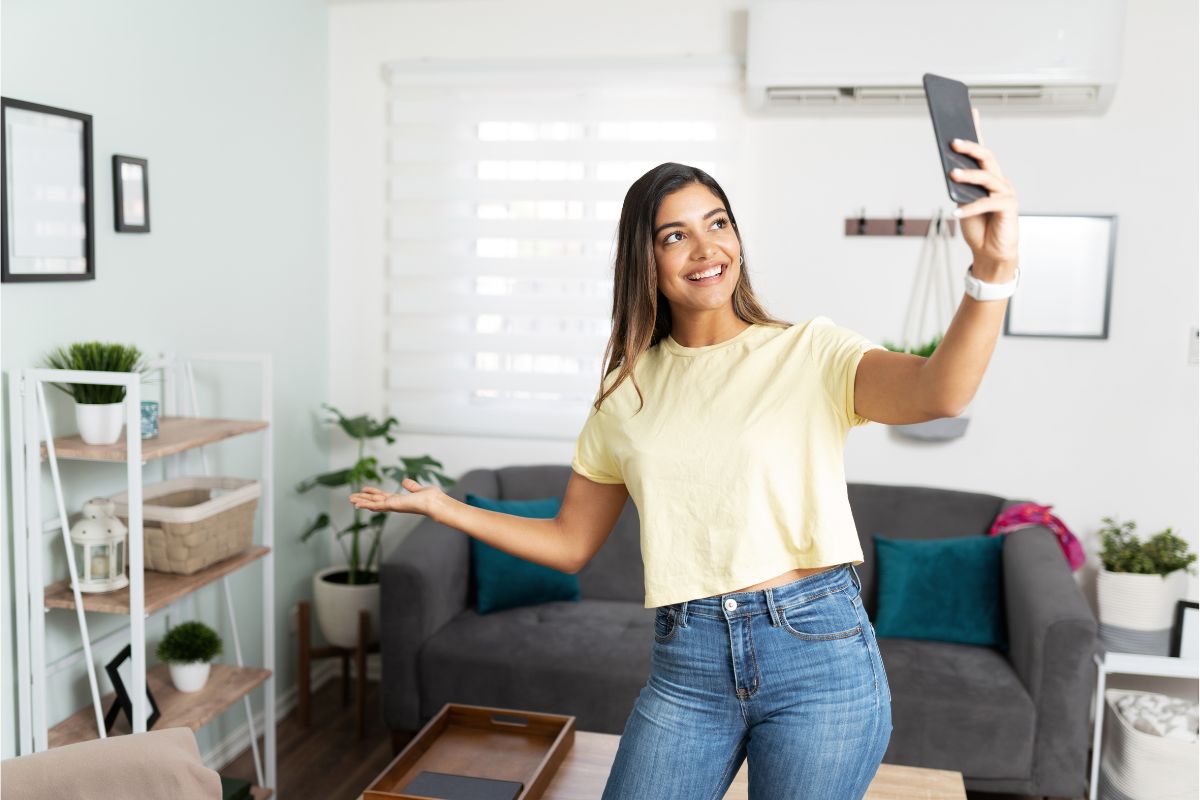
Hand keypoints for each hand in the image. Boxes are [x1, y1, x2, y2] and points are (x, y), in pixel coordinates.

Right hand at [349, 478, 443, 517]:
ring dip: (361, 501)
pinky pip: (376, 505)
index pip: (383, 496)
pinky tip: (357, 504)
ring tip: (350, 499)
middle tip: (351, 497)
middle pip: (375, 501)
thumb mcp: (418, 489)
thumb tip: (405, 481)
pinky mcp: (392, 505)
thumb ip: (411, 486)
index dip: (373, 493)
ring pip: (373, 503)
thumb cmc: (431, 498)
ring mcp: (392, 506)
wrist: (434, 502)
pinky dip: (366, 505)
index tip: (364, 490)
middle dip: (363, 499)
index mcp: (399, 500)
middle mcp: (394, 504)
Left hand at [949, 108, 1018, 273]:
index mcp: (988, 176)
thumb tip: (949, 169)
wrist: (990, 252)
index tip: (969, 110)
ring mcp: (1006, 192)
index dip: (976, 129)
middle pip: (986, 156)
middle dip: (970, 147)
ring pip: (987, 177)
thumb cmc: (977, 226)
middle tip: (952, 142)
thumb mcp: (963, 202)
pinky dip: (970, 208)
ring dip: (968, 175)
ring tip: (952, 175)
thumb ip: (959, 186)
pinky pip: (987, 203)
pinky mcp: (1009, 207)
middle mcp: (999, 180)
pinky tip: (955, 211)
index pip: (981, 149)